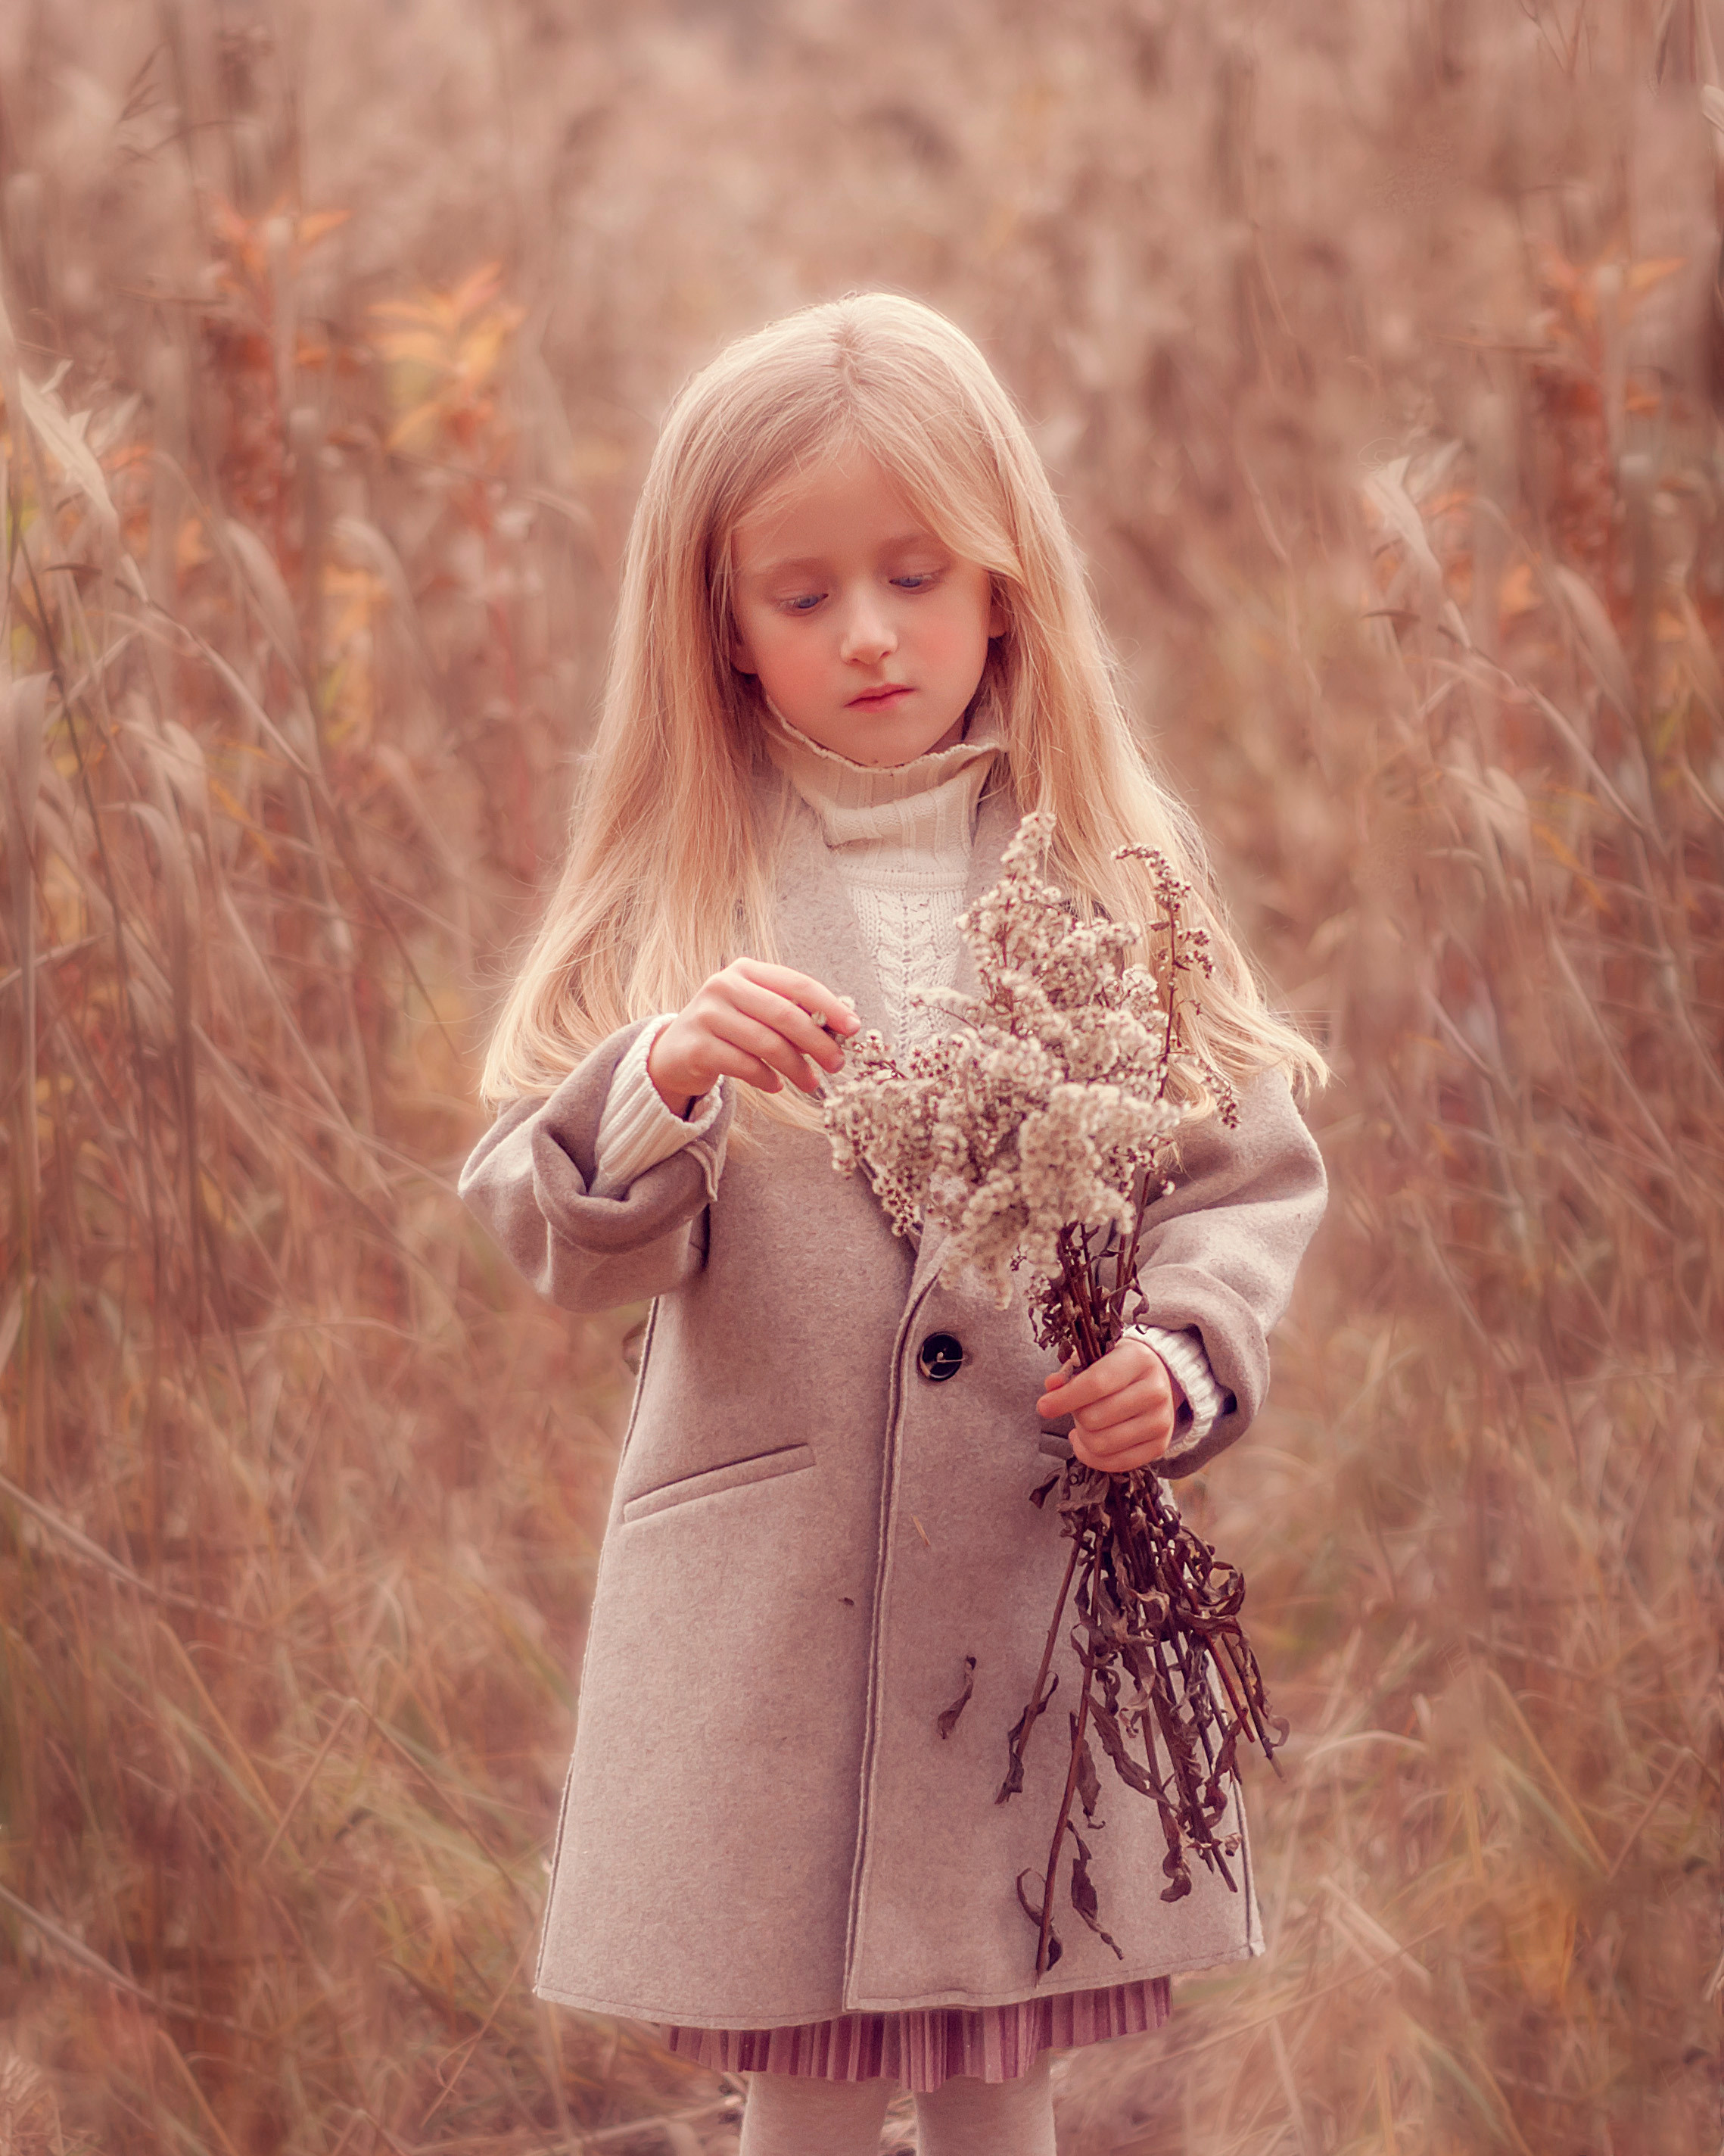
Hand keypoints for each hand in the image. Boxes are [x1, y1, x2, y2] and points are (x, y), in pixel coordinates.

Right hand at [646, 959, 860, 1115]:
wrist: (674, 1053)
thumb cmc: (729, 1031)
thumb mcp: (757, 1013)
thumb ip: (792, 1014)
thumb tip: (840, 1032)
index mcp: (746, 970)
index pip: (797, 984)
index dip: (829, 1006)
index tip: (853, 1028)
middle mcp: (723, 985)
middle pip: (785, 1015)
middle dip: (817, 1043)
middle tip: (837, 1064)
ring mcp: (706, 1015)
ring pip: (767, 1044)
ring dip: (796, 1067)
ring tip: (811, 1083)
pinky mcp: (697, 1046)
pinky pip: (745, 1066)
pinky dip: (767, 1078)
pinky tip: (776, 1085)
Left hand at [1036, 1338, 1177, 1472]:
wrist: (1158, 1378)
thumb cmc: (1119, 1366)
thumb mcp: (1096, 1357)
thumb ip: (1070, 1370)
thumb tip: (1051, 1386)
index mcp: (1137, 1360)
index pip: (1096, 1384)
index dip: (1065, 1398)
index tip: (1043, 1406)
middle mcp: (1155, 1391)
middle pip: (1094, 1418)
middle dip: (1075, 1416)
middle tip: (1076, 1408)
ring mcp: (1160, 1421)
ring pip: (1102, 1444)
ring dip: (1082, 1437)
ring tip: (1083, 1424)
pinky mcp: (1159, 1445)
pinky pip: (1115, 1463)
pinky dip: (1091, 1456)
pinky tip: (1086, 1441)